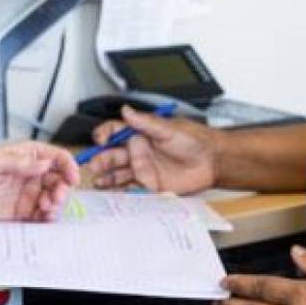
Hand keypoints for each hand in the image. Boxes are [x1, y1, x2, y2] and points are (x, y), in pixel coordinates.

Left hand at [0, 140, 77, 221]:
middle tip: (56, 197)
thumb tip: (44, 163)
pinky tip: (44, 220)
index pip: (56, 158)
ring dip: (56, 206)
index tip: (72, 177)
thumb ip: (20, 162)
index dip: (68, 166)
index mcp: (27, 156)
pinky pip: (40, 218)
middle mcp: (30, 175)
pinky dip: (46, 220)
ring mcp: (26, 195)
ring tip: (47, 209)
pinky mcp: (19, 213)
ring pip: (53, 201)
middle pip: (59, 181)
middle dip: (63, 190)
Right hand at [82, 105, 217, 194]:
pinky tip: (114, 194)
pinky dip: (121, 192)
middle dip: (100, 159)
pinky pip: (131, 189)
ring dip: (106, 177)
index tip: (100, 140)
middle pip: (112, 155)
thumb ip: (146, 122)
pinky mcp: (149, 185)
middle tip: (93, 165)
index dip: (104, 135)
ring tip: (98, 182)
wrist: (212, 161)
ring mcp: (142, 169)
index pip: (114, 132)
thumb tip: (126, 110)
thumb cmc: (194, 140)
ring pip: (117, 173)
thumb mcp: (169, 128)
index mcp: (140, 134)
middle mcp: (138, 151)